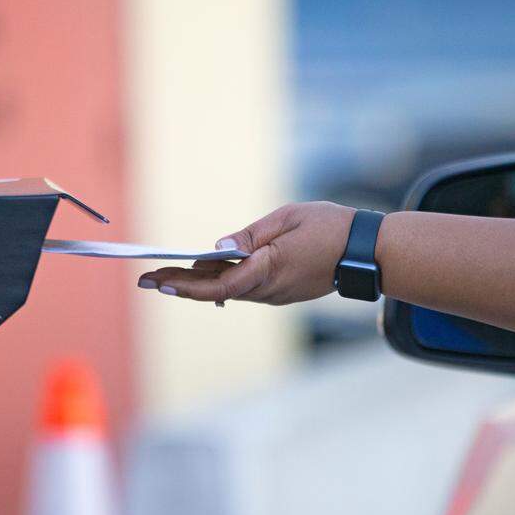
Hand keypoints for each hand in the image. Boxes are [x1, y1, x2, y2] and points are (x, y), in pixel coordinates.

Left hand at [138, 202, 354, 304]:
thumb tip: (217, 248)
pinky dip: (222, 282)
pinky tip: (205, 275)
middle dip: (181, 285)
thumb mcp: (286, 219)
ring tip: (167, 274)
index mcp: (268, 269)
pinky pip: (245, 289)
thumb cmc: (330, 227)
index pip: (218, 285)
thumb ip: (250, 235)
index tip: (158, 280)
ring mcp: (275, 295)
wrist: (368, 251)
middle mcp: (268, 290)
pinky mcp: (281, 292)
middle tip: (146, 280)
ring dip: (199, 284)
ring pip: (229, 291)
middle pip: (216, 291)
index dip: (186, 285)